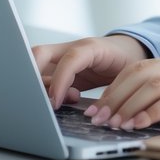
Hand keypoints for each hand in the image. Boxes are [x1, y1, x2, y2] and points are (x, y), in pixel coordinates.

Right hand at [33, 35, 149, 108]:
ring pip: (36, 65)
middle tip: (43, 100)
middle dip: (32, 76)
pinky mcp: (58, 68)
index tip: (55, 102)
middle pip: (39, 54)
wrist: (124, 53)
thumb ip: (112, 90)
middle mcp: (71, 48)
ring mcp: (62, 56)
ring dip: (40, 86)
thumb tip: (97, 111)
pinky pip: (42, 75)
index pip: (70, 59)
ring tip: (60, 101)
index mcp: (91, 47)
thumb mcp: (125, 75)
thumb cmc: (126, 62)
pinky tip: (60, 100)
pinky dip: (45, 90)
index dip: (60, 81)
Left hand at [85, 49, 159, 130]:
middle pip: (140, 74)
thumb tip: (151, 108)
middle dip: (114, 98)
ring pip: (154, 85)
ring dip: (129, 106)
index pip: (139, 69)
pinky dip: (154, 111)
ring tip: (115, 124)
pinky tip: (141, 123)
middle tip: (98, 118)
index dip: (115, 88)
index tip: (99, 107)